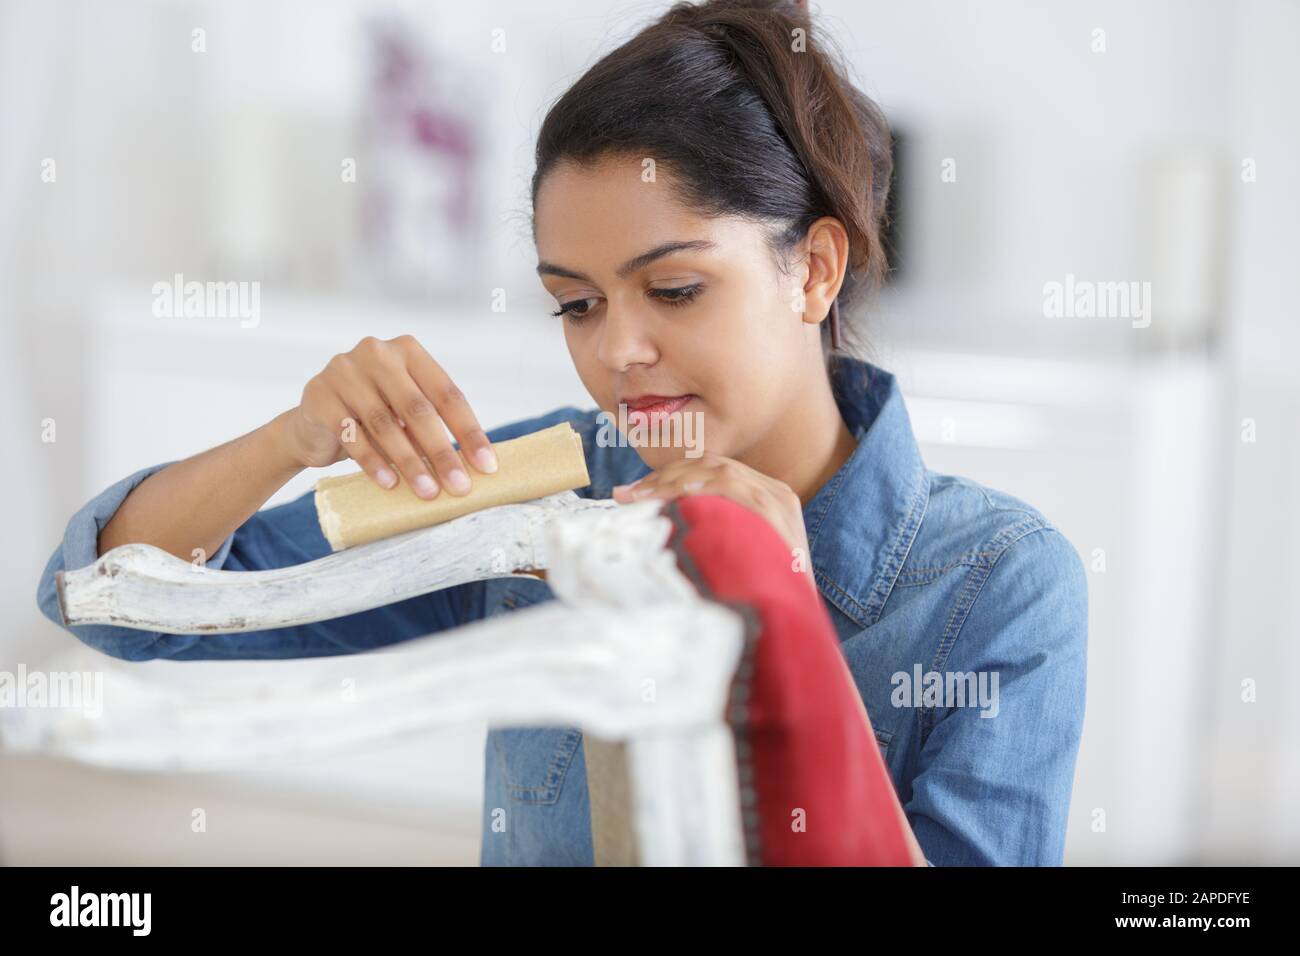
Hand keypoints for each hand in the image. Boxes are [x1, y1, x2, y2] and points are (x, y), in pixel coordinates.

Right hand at [282, 335, 497, 498]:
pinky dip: (373, 463)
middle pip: (418, 409)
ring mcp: (344, 371)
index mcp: (409, 351)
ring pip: (386, 424)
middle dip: (442, 452)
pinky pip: (352, 435)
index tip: (487, 467)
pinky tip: (390, 483)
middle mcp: (377, 353)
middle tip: (460, 487)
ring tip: (428, 492)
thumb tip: (475, 467)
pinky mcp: (319, 396)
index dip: (469, 432)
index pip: (447, 394)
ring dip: (410, 462)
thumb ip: (433, 429)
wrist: (312, 424)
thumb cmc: (372, 418)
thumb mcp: (405, 415)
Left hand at [612, 454, 815, 591]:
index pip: (711, 471)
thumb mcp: (738, 556)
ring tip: (640, 496)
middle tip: (627, 495)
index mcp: (765, 496)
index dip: (670, 476)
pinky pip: (732, 485)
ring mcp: (776, 498)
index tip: (636, 493)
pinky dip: (701, 485)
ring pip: (718, 470)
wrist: (798, 617)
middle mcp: (773, 491)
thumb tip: (663, 528)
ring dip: (673, 479)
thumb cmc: (762, 593)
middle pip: (710, 465)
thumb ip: (715, 533)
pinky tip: (675, 494)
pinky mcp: (776, 509)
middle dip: (664, 476)